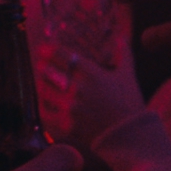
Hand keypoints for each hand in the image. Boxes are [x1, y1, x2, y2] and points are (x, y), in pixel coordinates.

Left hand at [39, 7, 143, 146]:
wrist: (129, 135)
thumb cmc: (130, 102)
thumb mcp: (128, 75)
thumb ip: (123, 53)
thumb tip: (122, 36)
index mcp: (92, 73)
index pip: (63, 56)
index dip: (49, 50)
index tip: (44, 49)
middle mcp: (78, 88)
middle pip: (48, 72)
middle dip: (43, 67)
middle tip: (40, 65)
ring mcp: (70, 107)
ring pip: (44, 92)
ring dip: (41, 85)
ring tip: (41, 83)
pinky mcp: (66, 124)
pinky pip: (45, 113)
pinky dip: (43, 107)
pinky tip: (44, 104)